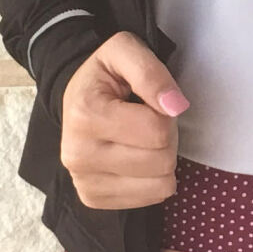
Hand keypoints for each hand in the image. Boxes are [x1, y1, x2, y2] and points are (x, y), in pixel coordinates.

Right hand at [60, 30, 187, 209]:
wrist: (77, 96)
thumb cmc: (106, 73)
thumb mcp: (126, 51)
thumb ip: (151, 71)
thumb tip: (175, 106)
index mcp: (85, 115)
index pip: (157, 130)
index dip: (166, 113)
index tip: (150, 103)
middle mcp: (78, 154)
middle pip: (161, 161)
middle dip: (166, 138)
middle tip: (148, 121)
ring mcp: (83, 182)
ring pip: (160, 186)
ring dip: (162, 161)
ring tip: (142, 140)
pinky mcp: (92, 199)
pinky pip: (149, 200)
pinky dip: (152, 180)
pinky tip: (135, 159)